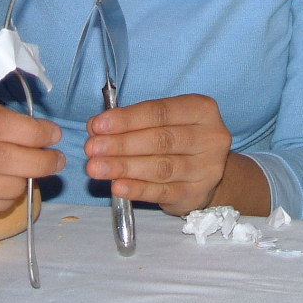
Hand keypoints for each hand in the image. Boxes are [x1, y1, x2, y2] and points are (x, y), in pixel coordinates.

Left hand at [84, 93, 232, 215]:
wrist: (205, 172)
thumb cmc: (178, 139)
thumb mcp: (163, 121)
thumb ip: (134, 121)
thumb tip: (97, 127)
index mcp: (201, 109)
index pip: (160, 112)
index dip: (127, 119)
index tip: (98, 125)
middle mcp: (210, 137)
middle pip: (160, 140)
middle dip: (121, 144)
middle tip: (92, 148)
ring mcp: (206, 168)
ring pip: (160, 167)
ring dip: (124, 167)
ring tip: (96, 168)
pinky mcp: (196, 194)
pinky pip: (162, 192)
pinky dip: (137, 189)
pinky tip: (117, 186)